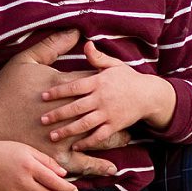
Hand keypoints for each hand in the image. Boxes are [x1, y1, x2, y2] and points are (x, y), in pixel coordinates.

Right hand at [0, 29, 120, 180]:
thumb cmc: (5, 90)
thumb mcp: (26, 60)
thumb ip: (53, 45)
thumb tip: (77, 32)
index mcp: (63, 87)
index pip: (94, 83)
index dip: (106, 84)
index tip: (116, 85)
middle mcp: (68, 113)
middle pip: (102, 111)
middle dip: (117, 111)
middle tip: (130, 111)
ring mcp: (63, 136)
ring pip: (98, 138)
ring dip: (115, 137)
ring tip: (126, 137)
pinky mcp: (56, 156)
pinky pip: (83, 163)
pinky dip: (99, 165)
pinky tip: (112, 166)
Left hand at [36, 41, 176, 152]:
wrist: (149, 95)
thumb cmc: (127, 78)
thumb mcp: (114, 64)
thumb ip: (97, 57)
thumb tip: (86, 44)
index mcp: (98, 82)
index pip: (74, 86)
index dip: (58, 91)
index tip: (43, 96)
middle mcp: (102, 98)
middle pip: (76, 107)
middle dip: (58, 114)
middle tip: (42, 119)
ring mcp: (108, 113)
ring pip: (85, 124)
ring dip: (68, 130)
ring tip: (52, 136)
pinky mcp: (115, 126)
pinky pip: (99, 136)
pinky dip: (87, 142)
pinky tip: (74, 147)